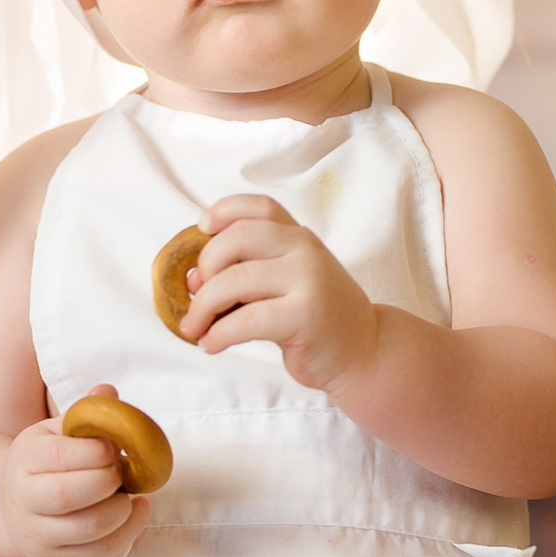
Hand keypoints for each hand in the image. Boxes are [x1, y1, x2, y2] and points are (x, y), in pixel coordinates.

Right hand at [0, 384, 149, 556]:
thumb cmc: (46, 462)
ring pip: (87, 528)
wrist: (15, 506)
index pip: (57, 455)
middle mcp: (24, 500)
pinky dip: (126, 534)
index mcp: (24, 459)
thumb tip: (107, 393)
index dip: (94, 450)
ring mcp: (38, 534)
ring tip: (128, 494)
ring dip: (120, 510)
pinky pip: (97, 555)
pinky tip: (134, 511)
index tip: (113, 447)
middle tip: (121, 472)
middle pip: (67, 494)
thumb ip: (85, 414)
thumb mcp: (57, 432)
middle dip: (106, 481)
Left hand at [180, 196, 379, 391]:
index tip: (201, 229)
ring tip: (194, 327)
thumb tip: (191, 279)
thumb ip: (249, 270)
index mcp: (299, 236)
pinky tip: (212, 344)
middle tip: (195, 295)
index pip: (258, 207)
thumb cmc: (316, 316)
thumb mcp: (288, 280)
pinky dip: (218, 334)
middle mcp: (305, 249)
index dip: (223, 211)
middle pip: (236, 238)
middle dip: (204, 268)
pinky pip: (246, 320)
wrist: (364, 349)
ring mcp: (308, 280)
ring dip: (202, 306)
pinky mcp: (305, 315)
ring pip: (234, 279)